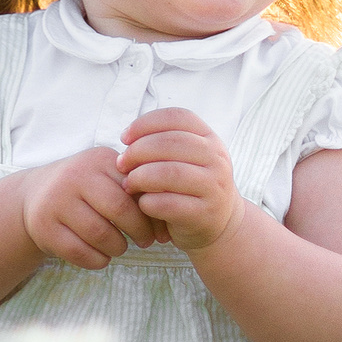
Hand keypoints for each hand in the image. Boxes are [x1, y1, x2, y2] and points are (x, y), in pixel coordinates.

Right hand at [20, 147, 150, 270]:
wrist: (36, 195)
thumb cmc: (87, 190)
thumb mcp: (108, 179)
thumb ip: (137, 193)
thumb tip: (168, 225)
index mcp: (98, 160)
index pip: (137, 188)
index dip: (153, 213)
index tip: (159, 229)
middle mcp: (75, 176)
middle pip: (120, 210)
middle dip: (140, 232)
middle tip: (146, 242)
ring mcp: (56, 201)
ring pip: (101, 234)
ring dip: (118, 248)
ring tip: (120, 247)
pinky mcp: (44, 227)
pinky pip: (80, 252)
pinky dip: (98, 260)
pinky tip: (101, 256)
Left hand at [118, 106, 240, 253]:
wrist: (220, 225)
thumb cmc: (190, 187)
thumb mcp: (184, 159)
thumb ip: (162, 146)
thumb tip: (127, 141)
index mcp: (210, 139)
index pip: (177, 117)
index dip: (146, 123)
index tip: (125, 138)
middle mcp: (216, 159)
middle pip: (171, 143)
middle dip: (138, 151)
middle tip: (121, 164)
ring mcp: (214, 187)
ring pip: (170, 173)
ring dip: (141, 177)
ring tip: (128, 184)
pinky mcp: (205, 214)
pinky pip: (169, 203)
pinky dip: (148, 202)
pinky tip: (142, 204)